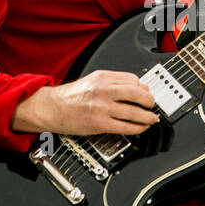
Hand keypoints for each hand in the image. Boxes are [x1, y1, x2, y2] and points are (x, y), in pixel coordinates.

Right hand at [12, 69, 159, 135]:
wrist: (52, 108)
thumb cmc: (71, 96)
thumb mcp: (92, 80)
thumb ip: (113, 83)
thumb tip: (136, 89)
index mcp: (102, 77)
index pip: (132, 79)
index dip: (143, 88)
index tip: (146, 93)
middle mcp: (103, 91)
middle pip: (137, 93)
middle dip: (149, 101)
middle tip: (152, 105)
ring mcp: (102, 107)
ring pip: (134, 112)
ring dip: (147, 117)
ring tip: (151, 119)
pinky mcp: (99, 124)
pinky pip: (125, 127)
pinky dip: (137, 128)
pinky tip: (140, 128)